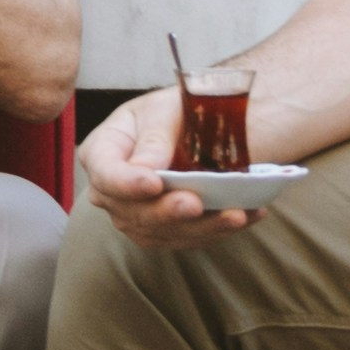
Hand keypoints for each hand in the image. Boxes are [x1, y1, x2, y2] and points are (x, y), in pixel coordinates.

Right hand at [80, 86, 251, 248]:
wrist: (193, 128)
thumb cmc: (170, 113)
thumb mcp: (163, 110)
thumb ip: (155, 138)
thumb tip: (148, 170)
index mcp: (101, 152)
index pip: (105, 173)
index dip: (126, 183)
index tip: (155, 182)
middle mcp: (111, 192)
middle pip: (131, 212)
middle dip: (167, 211)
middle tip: (196, 204)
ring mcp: (135, 216)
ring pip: (161, 233)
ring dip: (201, 227)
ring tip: (236, 215)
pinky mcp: (163, 231)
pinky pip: (187, 239)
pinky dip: (218, 229)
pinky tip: (247, 215)